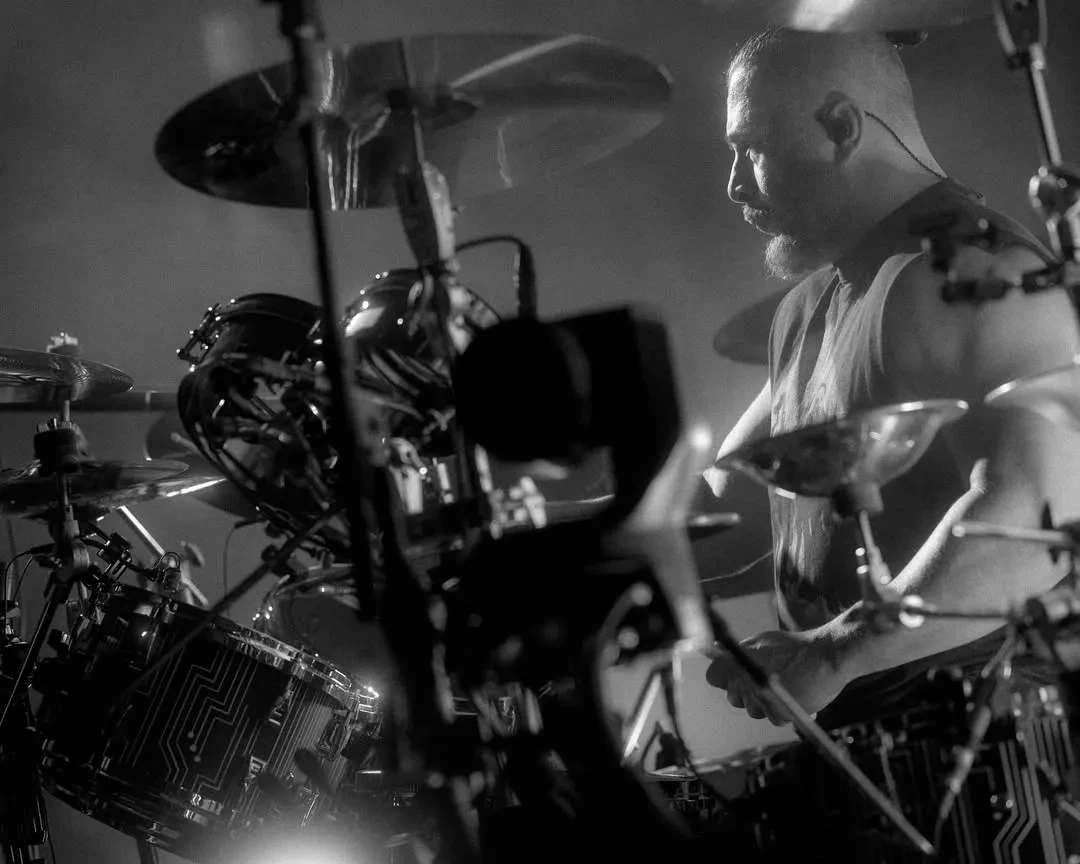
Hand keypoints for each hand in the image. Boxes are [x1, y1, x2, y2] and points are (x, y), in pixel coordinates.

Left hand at [704, 629, 847, 724]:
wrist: (825, 656)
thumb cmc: (794, 648)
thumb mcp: (761, 641)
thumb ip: (738, 651)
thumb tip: (715, 649)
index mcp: (736, 661)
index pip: (713, 677)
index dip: (724, 677)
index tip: (734, 676)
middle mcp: (743, 680)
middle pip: (733, 697)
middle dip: (747, 692)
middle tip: (767, 679)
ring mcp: (760, 698)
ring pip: (753, 710)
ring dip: (766, 703)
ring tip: (784, 685)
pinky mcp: (777, 713)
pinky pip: (773, 718)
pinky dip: (783, 710)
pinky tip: (793, 694)